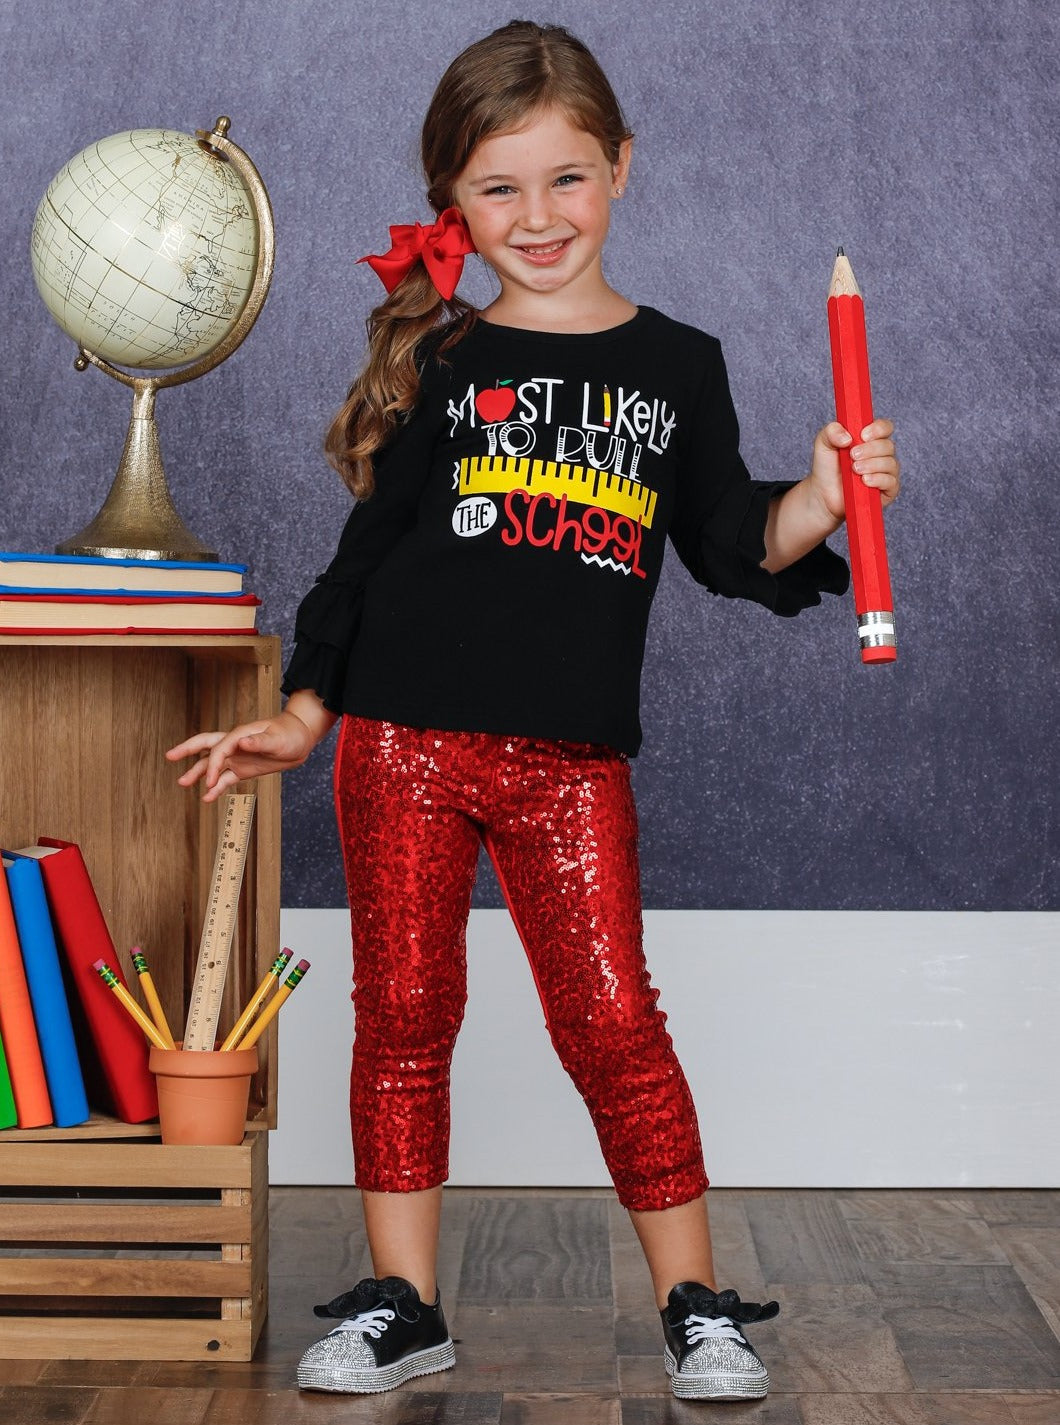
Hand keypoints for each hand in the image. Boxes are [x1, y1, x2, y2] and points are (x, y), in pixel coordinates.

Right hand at [166, 708, 318, 802]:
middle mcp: (234, 745)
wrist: (301, 740)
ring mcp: (237, 757)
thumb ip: (259, 741)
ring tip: (182, 783)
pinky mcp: (242, 769)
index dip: (213, 765)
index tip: (210, 781)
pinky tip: (207, 798)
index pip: (219, 749)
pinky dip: (216, 788)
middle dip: (187, 750)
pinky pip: (226, 780)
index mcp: (239, 735)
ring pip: (212, 765)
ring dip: (198, 773)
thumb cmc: (290, 734)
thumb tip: (242, 741)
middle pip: (205, 746)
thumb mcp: (277, 738)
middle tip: (169, 756)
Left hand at [809, 418, 900, 523]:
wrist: (823, 494)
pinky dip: (877, 479)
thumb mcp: (823, 443)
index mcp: (871, 439)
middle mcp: (882, 454)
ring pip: (890, 463)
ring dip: (871, 465)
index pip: (885, 427)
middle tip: (852, 455)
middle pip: (888, 446)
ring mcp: (886, 472)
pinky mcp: (888, 490)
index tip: (862, 436)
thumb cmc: (827, 467)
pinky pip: (890, 482)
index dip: (878, 429)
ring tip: (854, 469)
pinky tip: (865, 480)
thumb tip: (848, 437)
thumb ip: (831, 431)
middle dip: (870, 449)